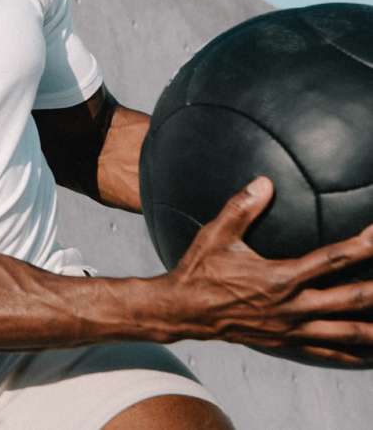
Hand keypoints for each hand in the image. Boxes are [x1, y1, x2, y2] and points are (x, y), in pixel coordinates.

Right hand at [163, 176, 372, 366]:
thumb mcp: (216, 235)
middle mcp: (293, 307)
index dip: (363, 246)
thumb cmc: (200, 271)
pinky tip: (369, 353)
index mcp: (280, 278)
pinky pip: (328, 352)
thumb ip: (241, 208)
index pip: (332, 259)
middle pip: (352, 299)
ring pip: (347, 331)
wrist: (183, 311)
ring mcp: (292, 329)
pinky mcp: (286, 343)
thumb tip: (264, 182)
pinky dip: (354, 353)